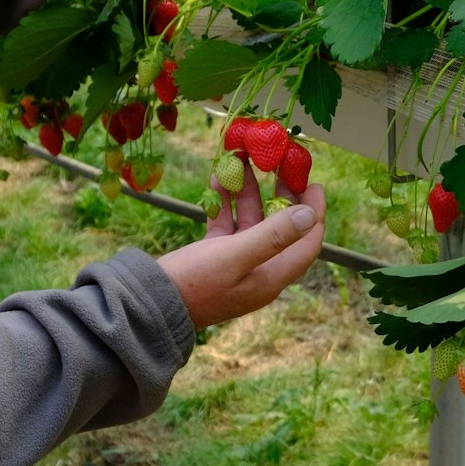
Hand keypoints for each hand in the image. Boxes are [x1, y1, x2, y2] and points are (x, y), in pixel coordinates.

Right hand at [156, 160, 325, 328]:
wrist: (150, 304)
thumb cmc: (195, 282)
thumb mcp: (236, 255)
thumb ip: (274, 235)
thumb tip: (310, 215)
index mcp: (271, 276)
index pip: (307, 244)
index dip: (314, 214)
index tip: (314, 183)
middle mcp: (259, 270)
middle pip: (281, 228)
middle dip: (282, 196)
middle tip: (282, 167)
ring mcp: (236, 263)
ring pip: (251, 221)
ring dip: (248, 193)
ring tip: (243, 161)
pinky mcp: (214, 256)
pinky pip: (227, 224)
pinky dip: (224, 203)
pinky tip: (217, 179)